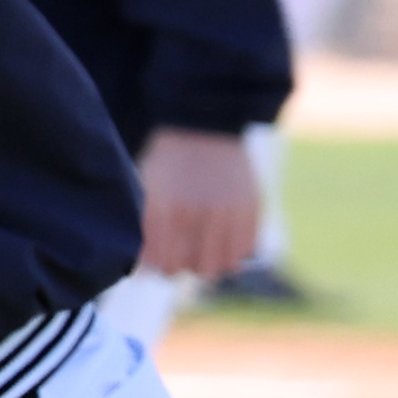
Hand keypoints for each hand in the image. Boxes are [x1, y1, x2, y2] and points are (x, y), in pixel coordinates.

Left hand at [134, 129, 263, 280]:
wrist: (202, 126)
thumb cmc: (169, 162)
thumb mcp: (149, 192)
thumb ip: (149, 232)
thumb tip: (146, 271)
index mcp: (167, 211)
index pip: (168, 265)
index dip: (163, 269)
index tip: (162, 263)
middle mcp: (199, 214)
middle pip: (197, 269)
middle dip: (188, 266)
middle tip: (185, 254)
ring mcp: (228, 211)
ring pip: (225, 265)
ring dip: (214, 262)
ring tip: (207, 249)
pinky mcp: (252, 208)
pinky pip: (247, 249)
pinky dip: (236, 250)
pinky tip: (225, 239)